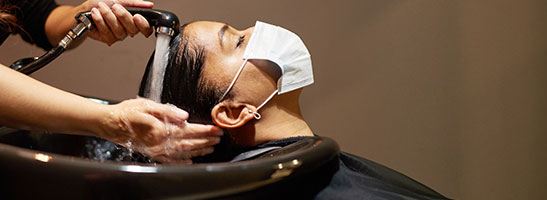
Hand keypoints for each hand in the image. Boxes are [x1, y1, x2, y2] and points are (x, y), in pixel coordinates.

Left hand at [80, 0, 154, 44]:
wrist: (84, 11)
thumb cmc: (100, 5)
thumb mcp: (119, 0)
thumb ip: (134, 3)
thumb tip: (149, 5)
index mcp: (133, 21)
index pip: (146, 28)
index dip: (143, 25)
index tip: (136, 16)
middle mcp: (127, 29)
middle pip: (132, 29)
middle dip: (122, 16)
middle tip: (115, 7)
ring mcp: (118, 35)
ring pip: (118, 30)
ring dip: (108, 16)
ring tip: (101, 7)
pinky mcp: (107, 39)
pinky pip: (107, 32)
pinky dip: (100, 21)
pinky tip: (95, 14)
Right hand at [99, 98, 222, 162]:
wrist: (109, 124)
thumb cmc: (127, 112)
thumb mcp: (147, 105)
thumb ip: (167, 111)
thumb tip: (185, 116)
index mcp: (160, 129)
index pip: (188, 131)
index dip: (204, 130)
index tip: (216, 129)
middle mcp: (159, 143)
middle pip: (188, 143)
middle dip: (206, 141)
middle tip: (219, 138)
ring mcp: (156, 150)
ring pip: (182, 152)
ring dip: (198, 150)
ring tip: (211, 147)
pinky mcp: (151, 154)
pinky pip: (170, 160)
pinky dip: (182, 161)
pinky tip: (191, 160)